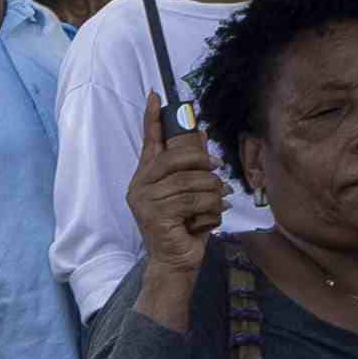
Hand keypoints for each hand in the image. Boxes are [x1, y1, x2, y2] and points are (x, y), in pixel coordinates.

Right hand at [125, 112, 227, 309]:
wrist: (175, 262)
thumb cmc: (184, 227)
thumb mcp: (190, 193)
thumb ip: (191, 167)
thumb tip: (200, 136)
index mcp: (146, 177)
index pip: (149, 142)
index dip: (153, 118)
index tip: (155, 96)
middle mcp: (141, 185)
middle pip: (178, 157)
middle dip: (203, 164)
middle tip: (217, 172)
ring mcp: (146, 200)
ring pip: (192, 181)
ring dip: (212, 193)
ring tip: (215, 204)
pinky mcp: (156, 215)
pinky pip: (194, 200)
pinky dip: (210, 208)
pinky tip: (209, 217)